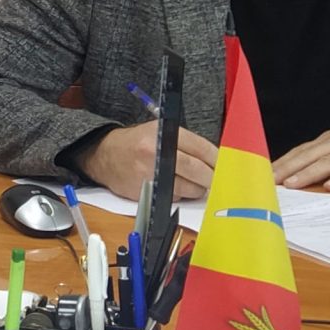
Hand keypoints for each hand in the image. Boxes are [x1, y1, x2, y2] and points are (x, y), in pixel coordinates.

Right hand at [80, 121, 218, 197]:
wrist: (105, 156)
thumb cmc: (136, 143)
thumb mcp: (159, 131)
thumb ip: (185, 143)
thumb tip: (214, 161)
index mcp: (164, 134)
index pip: (202, 149)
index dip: (217, 160)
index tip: (224, 167)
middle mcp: (158, 153)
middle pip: (198, 171)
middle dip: (211, 178)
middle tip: (215, 181)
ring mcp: (152, 174)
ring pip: (188, 188)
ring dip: (195, 189)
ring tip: (188, 181)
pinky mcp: (147, 191)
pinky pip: (173, 197)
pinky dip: (178, 194)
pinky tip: (170, 186)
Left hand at [273, 129, 329, 191]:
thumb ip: (324, 163)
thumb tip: (296, 180)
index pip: (300, 151)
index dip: (281, 163)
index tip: (262, 175)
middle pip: (309, 155)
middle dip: (287, 168)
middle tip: (268, 181)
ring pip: (328, 161)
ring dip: (309, 173)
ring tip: (292, 184)